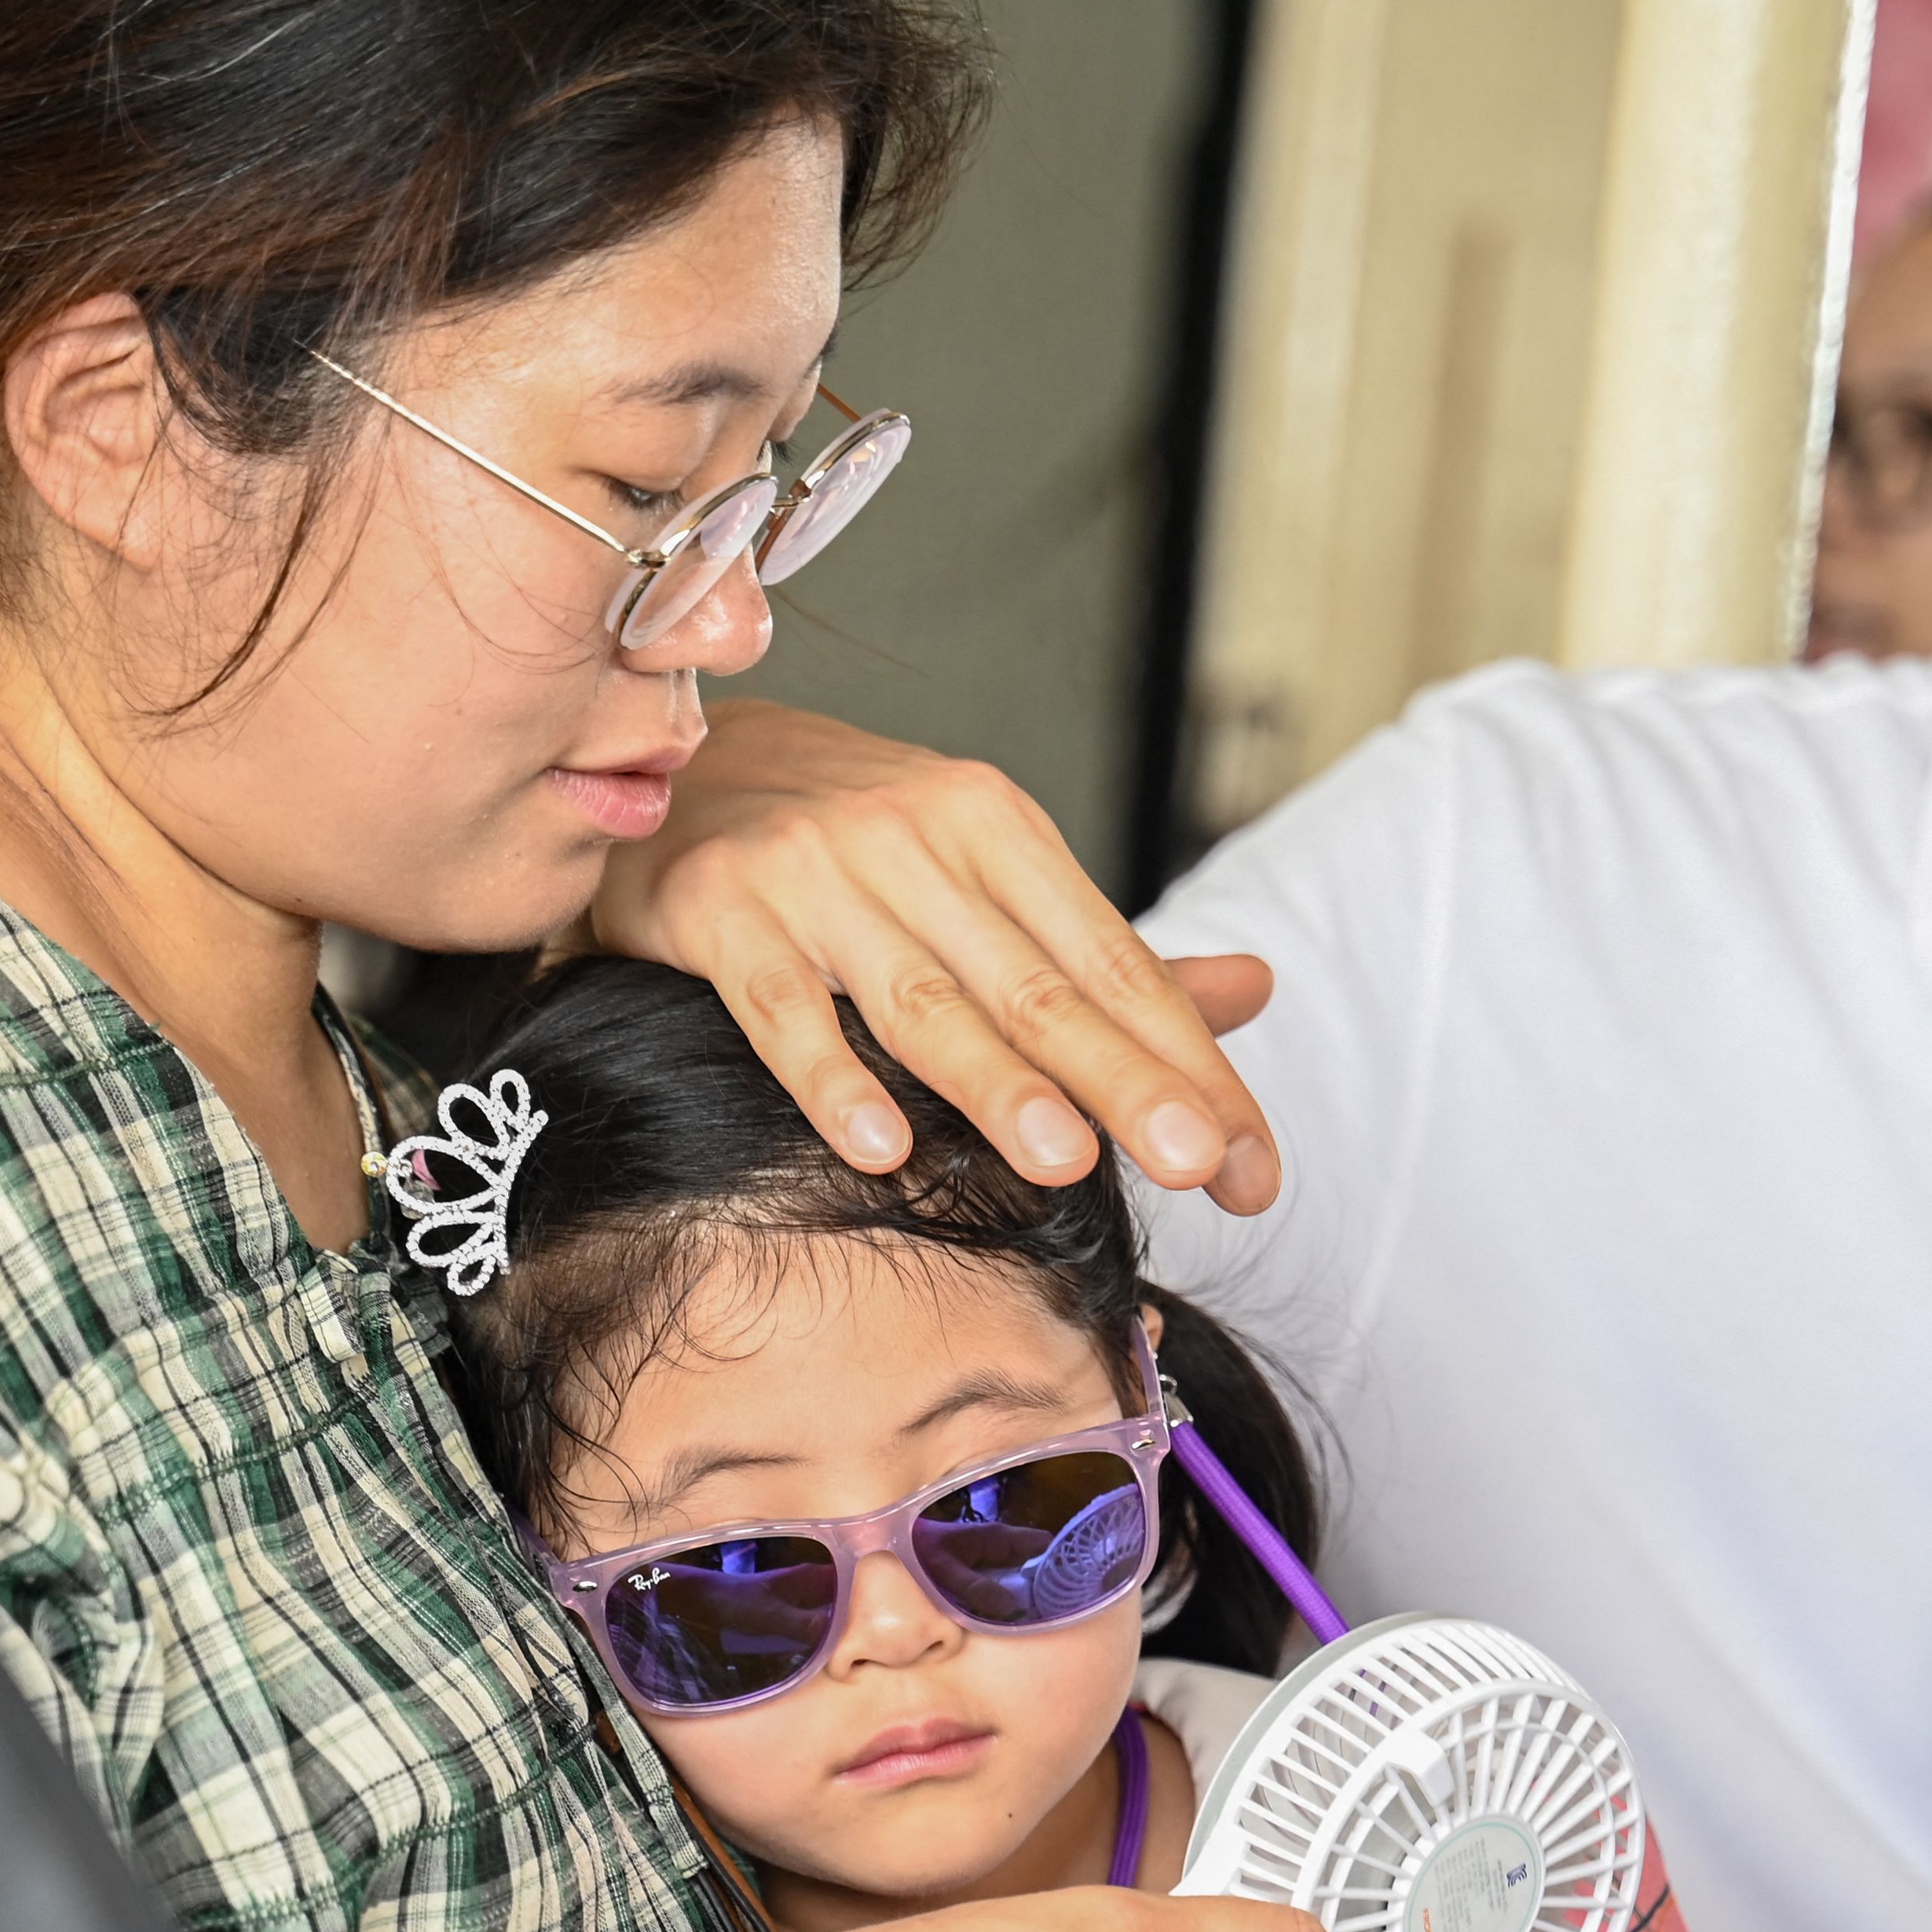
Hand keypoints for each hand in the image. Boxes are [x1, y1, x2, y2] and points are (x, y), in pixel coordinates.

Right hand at [601, 699, 1283, 1211]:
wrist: (677, 764)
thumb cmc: (847, 843)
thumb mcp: (984, 870)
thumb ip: (1103, 956)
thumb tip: (1254, 991)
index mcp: (996, 827)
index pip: (1114, 964)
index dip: (1188, 1065)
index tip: (1251, 1168)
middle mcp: (914, 838)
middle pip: (1037, 986)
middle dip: (1124, 1081)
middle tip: (1198, 1165)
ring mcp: (814, 874)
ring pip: (921, 999)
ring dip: (996, 1084)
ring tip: (1068, 1163)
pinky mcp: (720, 912)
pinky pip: (782, 1010)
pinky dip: (832, 1080)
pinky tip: (881, 1148)